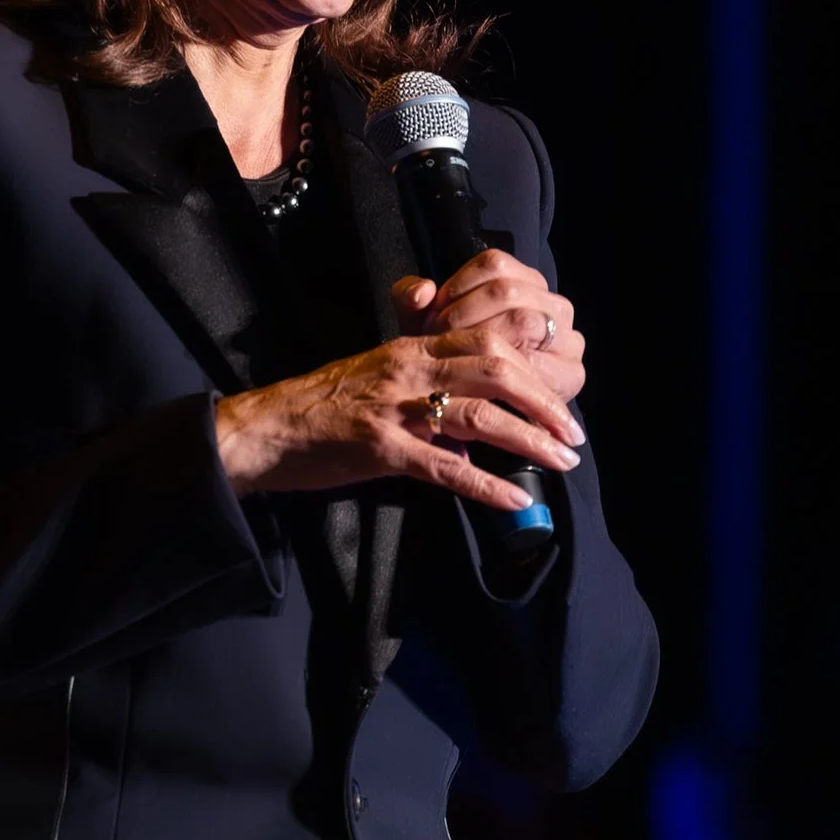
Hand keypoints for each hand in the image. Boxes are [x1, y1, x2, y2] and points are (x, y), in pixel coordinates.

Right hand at [214, 325, 584, 509]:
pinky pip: (444, 466)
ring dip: (529, 439)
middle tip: (574, 434)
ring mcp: (396, 408)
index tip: (560, 394)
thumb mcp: (379, 377)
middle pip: (496, 370)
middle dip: (544, 402)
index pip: (488, 341)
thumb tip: (472, 426)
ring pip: (479, 415)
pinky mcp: (381, 449)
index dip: (533, 366)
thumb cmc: (322, 406)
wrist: (265, 429)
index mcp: (412, 348)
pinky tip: (514, 498)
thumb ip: (426, 386)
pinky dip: (486, 484)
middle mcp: (409, 369)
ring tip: (561, 462)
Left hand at [393, 249, 586, 405]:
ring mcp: (569, 340)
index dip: (457, 286)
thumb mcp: (423, 325)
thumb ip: (410, 300)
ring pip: (524, 320)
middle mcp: (556, 305)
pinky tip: (475, 380)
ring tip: (452, 359)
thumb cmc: (448, 359)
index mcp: (525, 282)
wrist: (469, 407)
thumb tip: (421, 291)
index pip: (494, 264)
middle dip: (465, 316)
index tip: (428, 314)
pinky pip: (535, 362)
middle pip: (508, 292)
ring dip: (481, 339)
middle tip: (435, 341)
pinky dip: (501, 368)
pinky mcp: (571, 375)